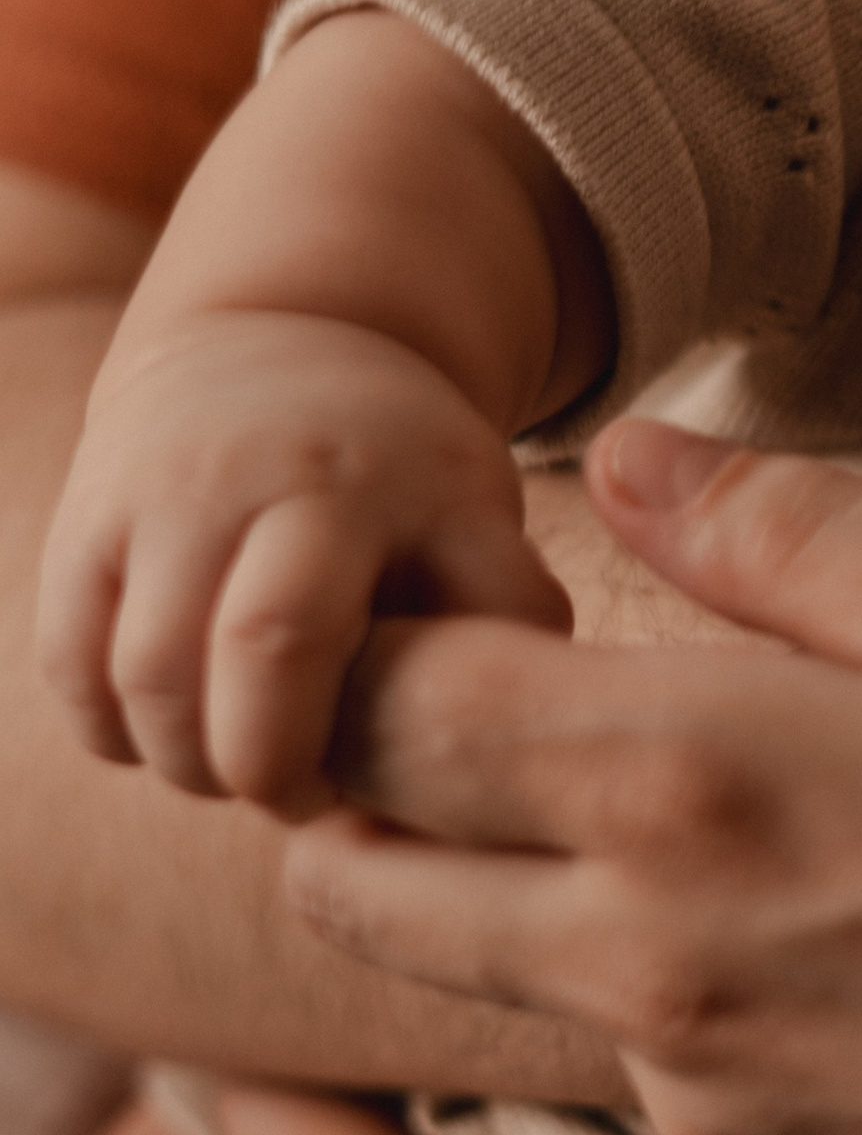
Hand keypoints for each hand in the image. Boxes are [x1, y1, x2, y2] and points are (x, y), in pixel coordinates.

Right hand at [37, 309, 568, 810]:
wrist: (279, 343)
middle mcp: (234, 480)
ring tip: (243, 759)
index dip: (300, 754)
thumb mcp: (474, 507)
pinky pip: (69, 665)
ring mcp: (147, 499)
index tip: (349, 790)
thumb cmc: (401, 468)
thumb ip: (505, 606)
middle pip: (183, 672)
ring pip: (126, 682)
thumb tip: (519, 731)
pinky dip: (115, 729)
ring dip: (180, 759)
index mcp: (351, 481)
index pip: (284, 639)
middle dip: (234, 769)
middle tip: (293, 791)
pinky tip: (180, 729)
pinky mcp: (84, 526)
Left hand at [286, 429, 861, 1134]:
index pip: (383, 709)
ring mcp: (693, 1104)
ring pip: (501, 987)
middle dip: (366, 790)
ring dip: (530, 900)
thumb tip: (628, 454)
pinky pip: (653, 1084)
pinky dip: (680, 1008)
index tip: (440, 605)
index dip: (367, 645)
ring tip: (715, 826)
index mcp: (692, 779)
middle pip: (355, 879)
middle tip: (495, 714)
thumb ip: (811, 533)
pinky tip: (850, 959)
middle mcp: (642, 960)